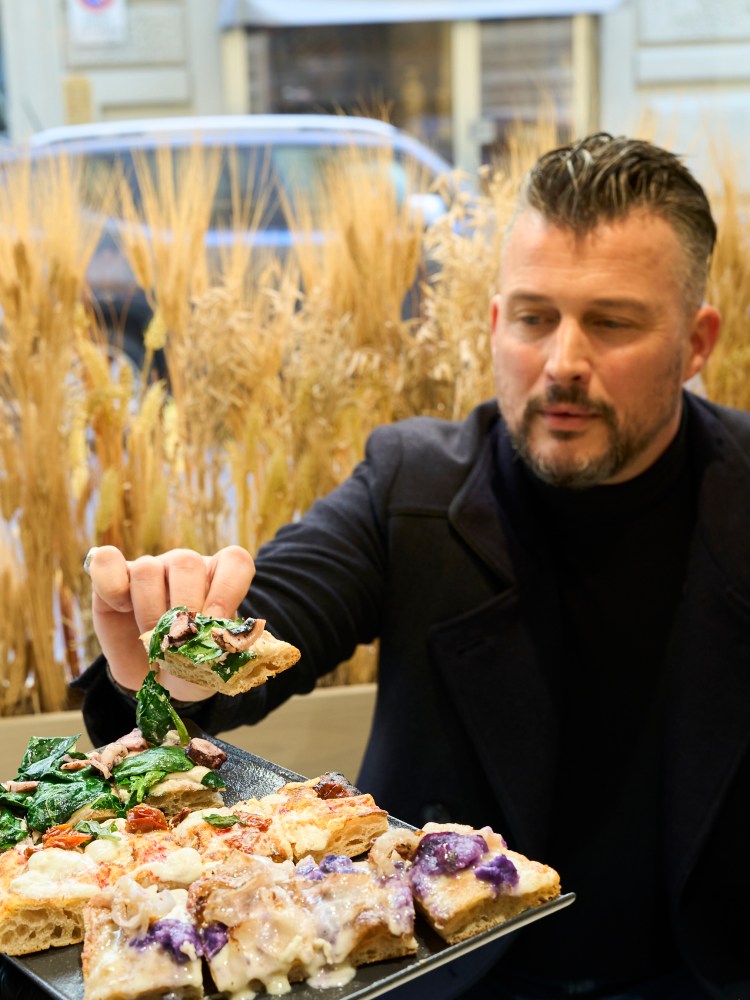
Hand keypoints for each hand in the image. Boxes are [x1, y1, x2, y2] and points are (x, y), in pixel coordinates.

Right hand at [86, 545, 254, 701]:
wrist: (158, 679)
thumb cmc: (193, 666)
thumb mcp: (213, 661)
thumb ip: (219, 648)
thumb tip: (216, 644)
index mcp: (219, 579)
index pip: (234, 561)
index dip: (226, 590)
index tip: (216, 621)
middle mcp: (185, 567)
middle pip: (186, 563)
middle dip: (183, 606)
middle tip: (178, 642)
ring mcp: (150, 570)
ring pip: (148, 568)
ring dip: (148, 609)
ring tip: (151, 640)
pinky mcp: (114, 579)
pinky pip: (106, 561)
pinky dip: (111, 583)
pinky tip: (120, 608)